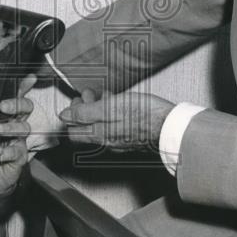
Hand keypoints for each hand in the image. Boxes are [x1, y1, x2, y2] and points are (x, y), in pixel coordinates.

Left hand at [0, 74, 35, 194]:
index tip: (28, 78)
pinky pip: (17, 151)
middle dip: (17, 103)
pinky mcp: (18, 156)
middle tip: (3, 105)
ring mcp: (19, 138)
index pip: (16, 92)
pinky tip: (0, 152)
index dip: (23, 84)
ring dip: (12, 127)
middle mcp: (15, 121)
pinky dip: (8, 151)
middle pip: (25, 106)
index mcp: (5, 110)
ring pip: (24, 128)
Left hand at [58, 89, 174, 150]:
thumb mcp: (111, 108)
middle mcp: (107, 142)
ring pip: (100, 126)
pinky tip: (117, 103)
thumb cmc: (145, 115)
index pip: (73, 132)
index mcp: (100, 135)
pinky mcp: (131, 138)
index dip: (70, 115)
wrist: (172, 128)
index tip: (77, 100)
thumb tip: (64, 116)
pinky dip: (110, 114)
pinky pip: (114, 127)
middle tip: (88, 95)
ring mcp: (119, 141)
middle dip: (83, 110)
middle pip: (86, 129)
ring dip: (96, 110)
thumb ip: (86, 113)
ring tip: (101, 95)